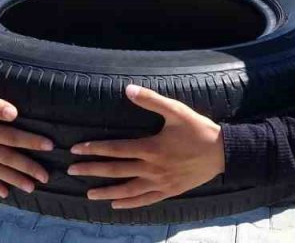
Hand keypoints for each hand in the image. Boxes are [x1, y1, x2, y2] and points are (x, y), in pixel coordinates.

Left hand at [69, 85, 223, 208]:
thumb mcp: (175, 110)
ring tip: (88, 194)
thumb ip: (150, 100)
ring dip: (106, 192)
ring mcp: (160, 182)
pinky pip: (145, 200)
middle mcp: (152, 168)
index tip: (75, 150)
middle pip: (115, 170)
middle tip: (72, 170)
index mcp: (150, 147)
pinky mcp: (169, 191)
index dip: (93, 149)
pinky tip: (116, 205)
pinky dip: (129, 204)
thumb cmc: (198, 129)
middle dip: (91, 170)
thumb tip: (127, 89)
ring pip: (127, 190)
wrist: (223, 152)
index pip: (114, 149)